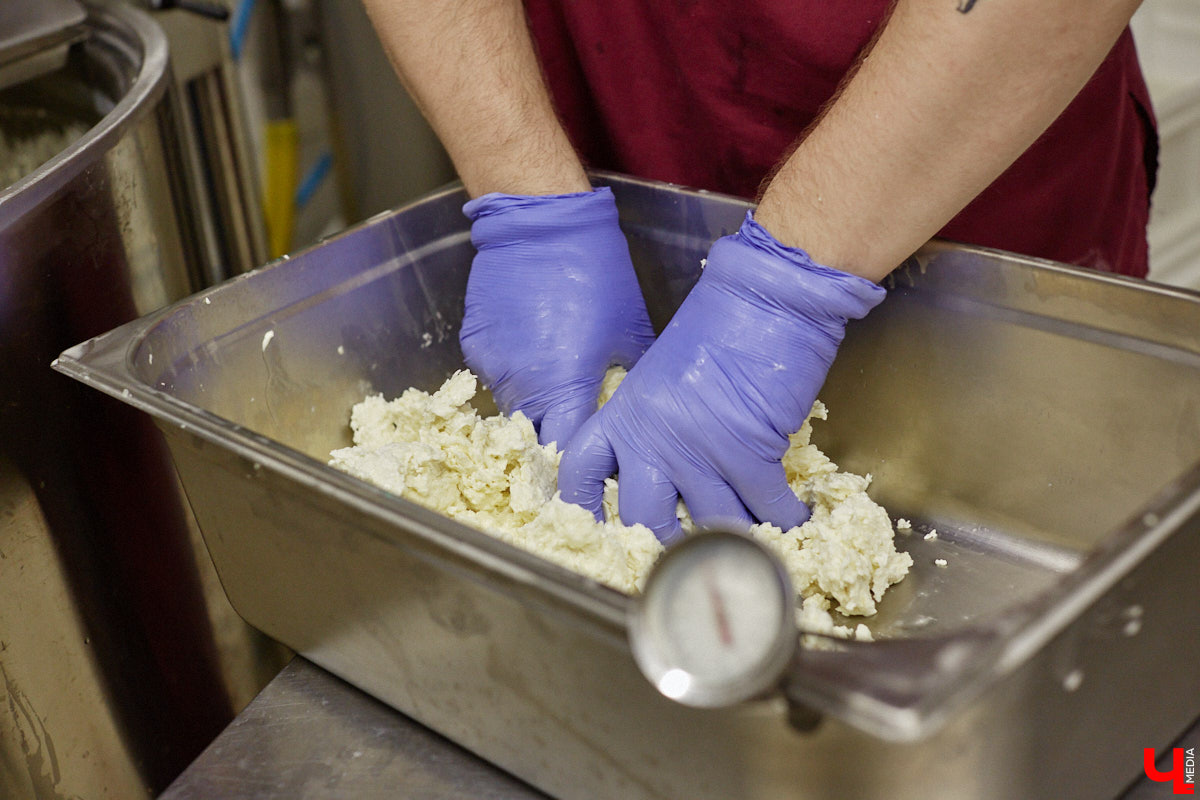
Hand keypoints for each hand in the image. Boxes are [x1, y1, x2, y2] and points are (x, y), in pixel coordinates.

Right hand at [461, 187, 655, 447]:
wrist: (544, 223)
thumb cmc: (597, 275)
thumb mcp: (630, 335)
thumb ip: (624, 384)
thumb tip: (627, 414)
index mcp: (564, 389)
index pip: (565, 457)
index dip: (577, 468)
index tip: (588, 470)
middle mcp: (522, 386)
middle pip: (534, 437)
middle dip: (553, 437)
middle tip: (573, 423)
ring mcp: (492, 365)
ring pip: (513, 405)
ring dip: (534, 403)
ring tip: (555, 375)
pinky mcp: (474, 343)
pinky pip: (495, 373)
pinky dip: (514, 371)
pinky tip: (533, 343)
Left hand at [558, 212, 885, 542]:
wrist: (765, 298)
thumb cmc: (719, 324)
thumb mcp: (663, 373)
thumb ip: (655, 420)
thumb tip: (674, 465)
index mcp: (625, 414)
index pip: (582, 472)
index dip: (584, 507)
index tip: (599, 527)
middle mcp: (654, 439)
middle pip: (644, 520)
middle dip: (669, 541)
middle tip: (692, 543)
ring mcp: (700, 451)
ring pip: (711, 524)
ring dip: (735, 534)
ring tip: (751, 535)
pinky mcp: (750, 454)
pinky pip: (767, 510)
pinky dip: (786, 519)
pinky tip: (797, 516)